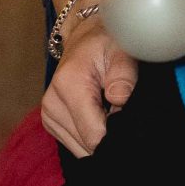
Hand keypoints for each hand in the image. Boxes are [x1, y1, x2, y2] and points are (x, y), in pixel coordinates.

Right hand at [40, 0, 137, 155]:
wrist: (86, 35)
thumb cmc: (107, 42)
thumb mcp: (121, 50)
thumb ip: (123, 76)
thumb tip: (120, 100)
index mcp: (68, 85)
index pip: (94, 135)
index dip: (117, 137)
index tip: (135, 129)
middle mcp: (52, 103)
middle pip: (87, 146)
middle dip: (110, 140)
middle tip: (127, 120)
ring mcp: (49, 115)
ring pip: (81, 150)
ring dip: (101, 140)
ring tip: (114, 115)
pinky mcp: (51, 122)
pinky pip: (76, 144)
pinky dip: (92, 138)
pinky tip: (103, 120)